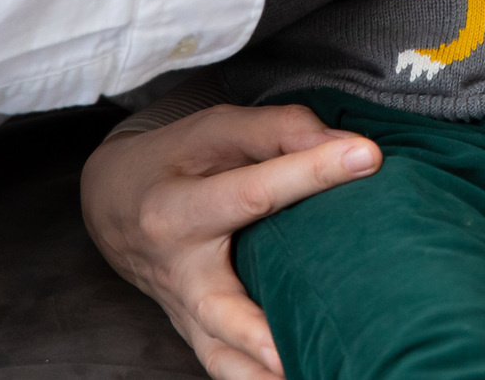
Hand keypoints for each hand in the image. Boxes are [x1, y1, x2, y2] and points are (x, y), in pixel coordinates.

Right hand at [81, 103, 382, 379]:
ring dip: (261, 371)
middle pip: (219, 306)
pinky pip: (225, 367)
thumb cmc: (176, 160)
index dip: (311, 172)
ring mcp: (184, 311)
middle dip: (257, 329)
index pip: (251, 193)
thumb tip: (350, 145)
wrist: (116, 203)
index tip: (368, 157)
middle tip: (291, 343)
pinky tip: (303, 375)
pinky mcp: (196, 333)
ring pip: (220, 353)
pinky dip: (256, 379)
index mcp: (176, 208)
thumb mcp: (216, 130)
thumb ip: (281, 130)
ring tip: (310, 371)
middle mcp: (178, 271)